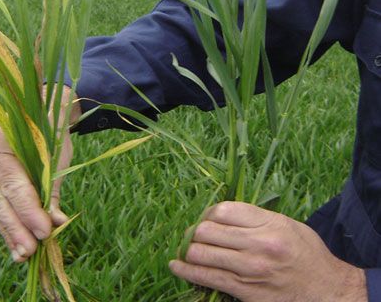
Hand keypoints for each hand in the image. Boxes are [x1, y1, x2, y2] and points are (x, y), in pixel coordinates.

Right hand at [0, 86, 80, 262]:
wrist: (35, 112)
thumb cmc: (49, 132)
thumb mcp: (55, 157)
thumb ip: (52, 190)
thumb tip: (56, 223)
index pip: (13, 184)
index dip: (29, 210)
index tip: (44, 232)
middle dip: (15, 228)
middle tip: (30, 251)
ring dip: (8, 232)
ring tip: (23, 254)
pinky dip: (4, 224)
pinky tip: (14, 244)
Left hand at [170, 202, 366, 301]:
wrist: (326, 292)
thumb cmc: (306, 254)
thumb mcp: (287, 224)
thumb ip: (255, 217)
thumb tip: (221, 213)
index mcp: (268, 224)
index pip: (222, 210)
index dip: (208, 213)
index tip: (208, 219)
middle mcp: (257, 244)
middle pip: (206, 230)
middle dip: (196, 231)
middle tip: (197, 235)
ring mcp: (248, 269)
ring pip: (200, 253)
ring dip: (188, 250)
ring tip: (187, 249)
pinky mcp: (243, 291)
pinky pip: (205, 277)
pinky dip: (185, 270)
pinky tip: (176, 266)